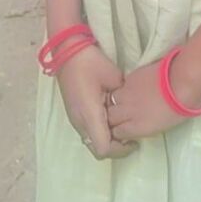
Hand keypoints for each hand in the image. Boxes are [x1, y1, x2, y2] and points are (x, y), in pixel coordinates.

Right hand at [57, 44, 137, 159]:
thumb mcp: (113, 77)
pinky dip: (100, 131)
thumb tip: (129, 107)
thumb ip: (122, 97)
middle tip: (130, 136)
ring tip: (121, 126)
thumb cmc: (90, 61)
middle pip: (98, 150)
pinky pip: (88, 132)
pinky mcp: (74, 114)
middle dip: (115, 148)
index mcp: (89, 115)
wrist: (66, 51)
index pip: (104, 149)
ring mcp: (74, 119)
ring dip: (107, 139)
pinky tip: (110, 118)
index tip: (134, 140)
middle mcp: (80, 122)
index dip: (121, 150)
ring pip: (92, 142)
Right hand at [106, 61, 187, 140]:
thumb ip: (146, 127)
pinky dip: (123, 90)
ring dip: (116, 103)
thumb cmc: (181, 108)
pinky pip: (121, 87)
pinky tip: (131, 90)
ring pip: (111, 101)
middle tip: (122, 117)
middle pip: (110, 117)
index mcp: (137, 127)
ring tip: (124, 102)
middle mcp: (128, 112)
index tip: (125, 130)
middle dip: (114, 119)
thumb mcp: (163, 126)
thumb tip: (142, 125)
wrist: (181, 81)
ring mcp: (127, 93)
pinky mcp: (130, 78)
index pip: (117, 133)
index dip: (120, 131)